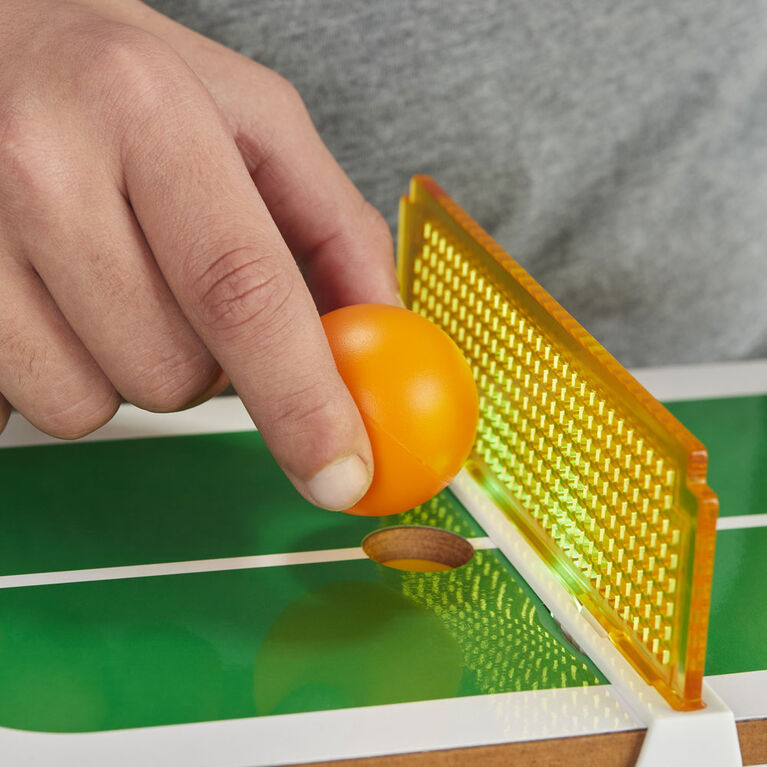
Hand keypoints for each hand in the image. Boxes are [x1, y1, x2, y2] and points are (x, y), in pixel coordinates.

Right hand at [0, 0, 398, 509]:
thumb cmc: (124, 80)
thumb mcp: (251, 118)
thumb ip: (333, 225)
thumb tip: (381, 330)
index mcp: (145, 109)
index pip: (244, 291)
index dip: (301, 400)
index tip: (340, 473)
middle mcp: (40, 166)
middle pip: (171, 372)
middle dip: (210, 372)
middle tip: (188, 295)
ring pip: (92, 402)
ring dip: (131, 369)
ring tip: (115, 282)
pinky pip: (27, 402)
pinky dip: (68, 372)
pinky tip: (60, 298)